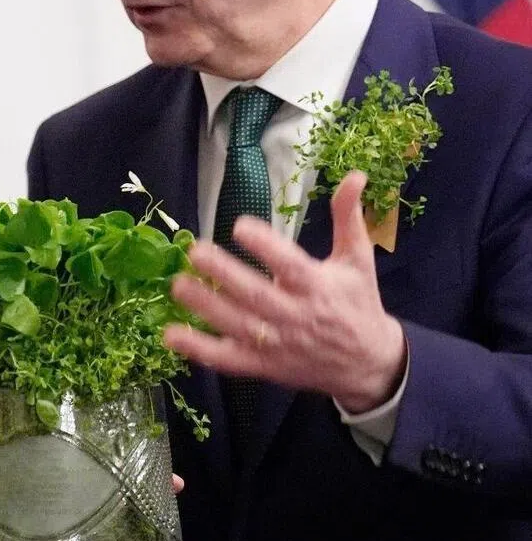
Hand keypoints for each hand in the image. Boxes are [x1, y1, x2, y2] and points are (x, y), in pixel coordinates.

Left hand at [163, 171, 405, 412]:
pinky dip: (199, 349)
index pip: (289, 265)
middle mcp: (294, 316)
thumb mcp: (358, 260)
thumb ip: (349, 218)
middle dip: (224, 273)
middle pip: (255, 295)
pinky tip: (171, 335)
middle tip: (195, 252)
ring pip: (236, 325)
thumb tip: (355, 174)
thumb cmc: (358, 304)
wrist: (368, 365)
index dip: (265, 246)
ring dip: (204, 306)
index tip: (239, 226)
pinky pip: (227, 359)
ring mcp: (276, 344)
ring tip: (177, 285)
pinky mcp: (262, 366)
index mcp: (317, 287)